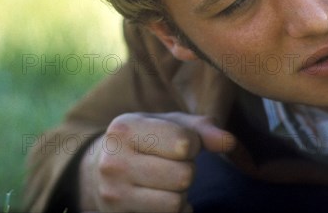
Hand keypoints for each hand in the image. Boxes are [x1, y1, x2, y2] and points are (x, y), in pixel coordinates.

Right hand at [78, 112, 236, 211]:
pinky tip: (160, 198)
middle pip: (183, 176)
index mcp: (124, 128)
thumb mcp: (168, 124)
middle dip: (187, 170)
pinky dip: (176, 211)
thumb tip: (229, 142)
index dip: (193, 144)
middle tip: (172, 165)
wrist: (97, 170)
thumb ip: (202, 129)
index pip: (184, 143)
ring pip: (176, 202)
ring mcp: (113, 194)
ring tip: (166, 182)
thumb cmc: (144, 141)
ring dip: (180, 194)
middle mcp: (113, 161)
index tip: (180, 143)